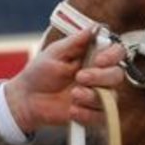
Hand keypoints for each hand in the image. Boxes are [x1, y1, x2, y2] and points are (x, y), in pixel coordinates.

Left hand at [4, 26, 126, 132]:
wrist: (27, 99)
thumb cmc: (41, 72)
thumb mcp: (55, 52)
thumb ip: (77, 41)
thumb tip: (96, 27)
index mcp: (93, 57)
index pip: (116, 53)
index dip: (112, 56)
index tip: (99, 60)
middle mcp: (99, 76)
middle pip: (117, 75)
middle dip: (100, 77)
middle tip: (79, 78)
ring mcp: (97, 96)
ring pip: (111, 97)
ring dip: (91, 96)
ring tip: (72, 96)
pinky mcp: (93, 114)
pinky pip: (102, 117)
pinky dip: (87, 114)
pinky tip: (72, 110)